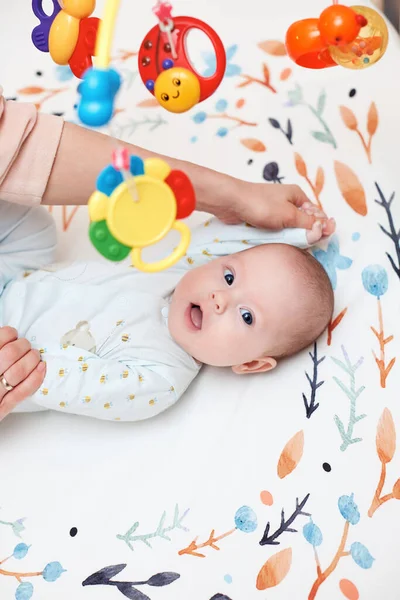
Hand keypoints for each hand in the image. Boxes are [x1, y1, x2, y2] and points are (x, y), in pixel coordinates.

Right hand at [0, 327, 45, 420]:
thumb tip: (5, 337)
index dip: (8, 334)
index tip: (12, 334)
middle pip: (10, 354)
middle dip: (22, 345)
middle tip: (25, 345)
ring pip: (18, 372)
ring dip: (31, 359)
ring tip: (33, 355)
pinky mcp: (1, 409)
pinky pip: (22, 393)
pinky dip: (35, 378)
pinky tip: (41, 368)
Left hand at [213, 179, 335, 233]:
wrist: (230, 203)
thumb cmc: (261, 205)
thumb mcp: (289, 215)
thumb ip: (308, 223)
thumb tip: (328, 227)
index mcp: (298, 196)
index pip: (316, 214)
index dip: (320, 227)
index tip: (320, 237)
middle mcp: (288, 202)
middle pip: (304, 222)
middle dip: (306, 233)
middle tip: (304, 242)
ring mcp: (276, 210)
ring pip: (290, 228)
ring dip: (292, 236)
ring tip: (291, 242)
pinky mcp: (264, 219)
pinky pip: (278, 230)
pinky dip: (280, 236)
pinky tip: (280, 242)